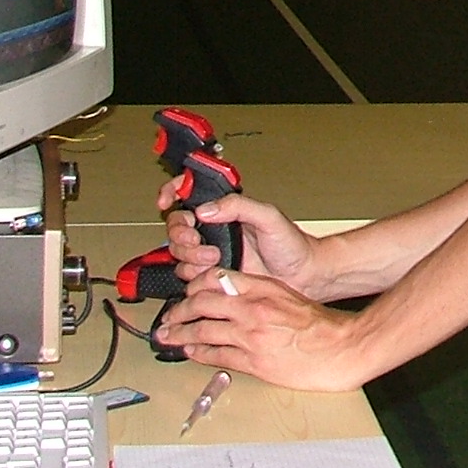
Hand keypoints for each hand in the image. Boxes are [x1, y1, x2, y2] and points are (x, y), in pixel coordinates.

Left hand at [152, 268, 370, 392]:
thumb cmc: (320, 324)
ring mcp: (250, 335)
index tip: (187, 291)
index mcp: (263, 288)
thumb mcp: (289, 295)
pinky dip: (199, 352)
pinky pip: (216, 355)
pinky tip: (190, 351)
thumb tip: (235, 295)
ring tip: (168, 336)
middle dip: (179, 310)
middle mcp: (252, 309)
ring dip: (180, 333)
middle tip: (168, 316)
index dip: (195, 285)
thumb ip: (261, 293)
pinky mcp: (252, 361)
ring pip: (202, 330)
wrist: (339, 347)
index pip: (217, 279)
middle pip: (202, 304)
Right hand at [158, 180, 322, 295]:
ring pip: (179, 250)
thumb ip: (239, 206)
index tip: (166, 200)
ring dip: (190, 254)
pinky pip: (187, 272)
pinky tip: (212, 271)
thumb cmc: (291, 244)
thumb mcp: (268, 216)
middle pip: (178, 225)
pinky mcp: (211, 274)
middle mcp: (215, 228)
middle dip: (181, 232)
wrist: (300, 276)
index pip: (191, 193)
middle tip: (197, 239)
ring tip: (214, 257)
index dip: (174, 192)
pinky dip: (194, 272)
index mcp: (227, 208)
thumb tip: (206, 209)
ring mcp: (211, 251)